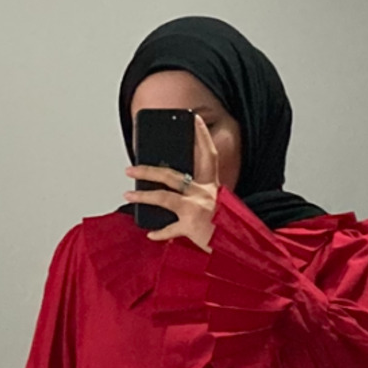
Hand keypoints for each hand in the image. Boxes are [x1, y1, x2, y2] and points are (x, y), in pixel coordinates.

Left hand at [123, 113, 219, 250]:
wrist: (239, 249)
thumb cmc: (227, 228)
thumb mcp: (219, 205)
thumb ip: (201, 195)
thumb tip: (175, 189)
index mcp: (213, 186)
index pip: (208, 155)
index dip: (202, 135)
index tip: (194, 118)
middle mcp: (204, 194)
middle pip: (172, 175)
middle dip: (148, 170)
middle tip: (130, 169)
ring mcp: (197, 209)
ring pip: (164, 197)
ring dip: (143, 196)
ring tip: (128, 196)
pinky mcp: (191, 227)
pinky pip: (170, 229)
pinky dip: (159, 233)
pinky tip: (150, 234)